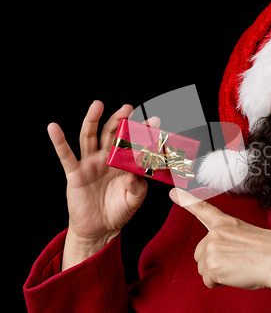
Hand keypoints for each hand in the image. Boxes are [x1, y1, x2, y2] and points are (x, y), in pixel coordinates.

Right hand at [48, 101, 150, 268]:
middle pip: (112, 134)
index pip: (133, 143)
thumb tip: (134, 174)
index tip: (154, 120)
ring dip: (92, 120)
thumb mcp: (134, 200)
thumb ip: (138, 187)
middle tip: (128, 107)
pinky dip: (59, 142)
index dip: (142, 132)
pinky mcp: (75, 173)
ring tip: (97, 105)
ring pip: (90, 137)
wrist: (100, 229)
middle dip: (119, 120)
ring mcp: (90, 163)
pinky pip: (66, 156)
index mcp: (123, 163)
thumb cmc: (118, 211)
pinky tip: (53, 128)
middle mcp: (107, 158)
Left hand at [169, 188, 270, 310]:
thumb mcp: (246, 237)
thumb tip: (215, 258)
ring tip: (239, 267)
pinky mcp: (211, 264)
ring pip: (204, 269)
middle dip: (214, 263)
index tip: (174, 192)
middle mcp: (215, 232)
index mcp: (226, 223)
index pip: (203, 209)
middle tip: (238, 261)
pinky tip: (236, 274)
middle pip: (200, 254)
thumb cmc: (270, 252)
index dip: (186, 200)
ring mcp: (211, 247)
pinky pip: (208, 281)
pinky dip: (220, 282)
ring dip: (219, 273)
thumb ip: (227, 241)